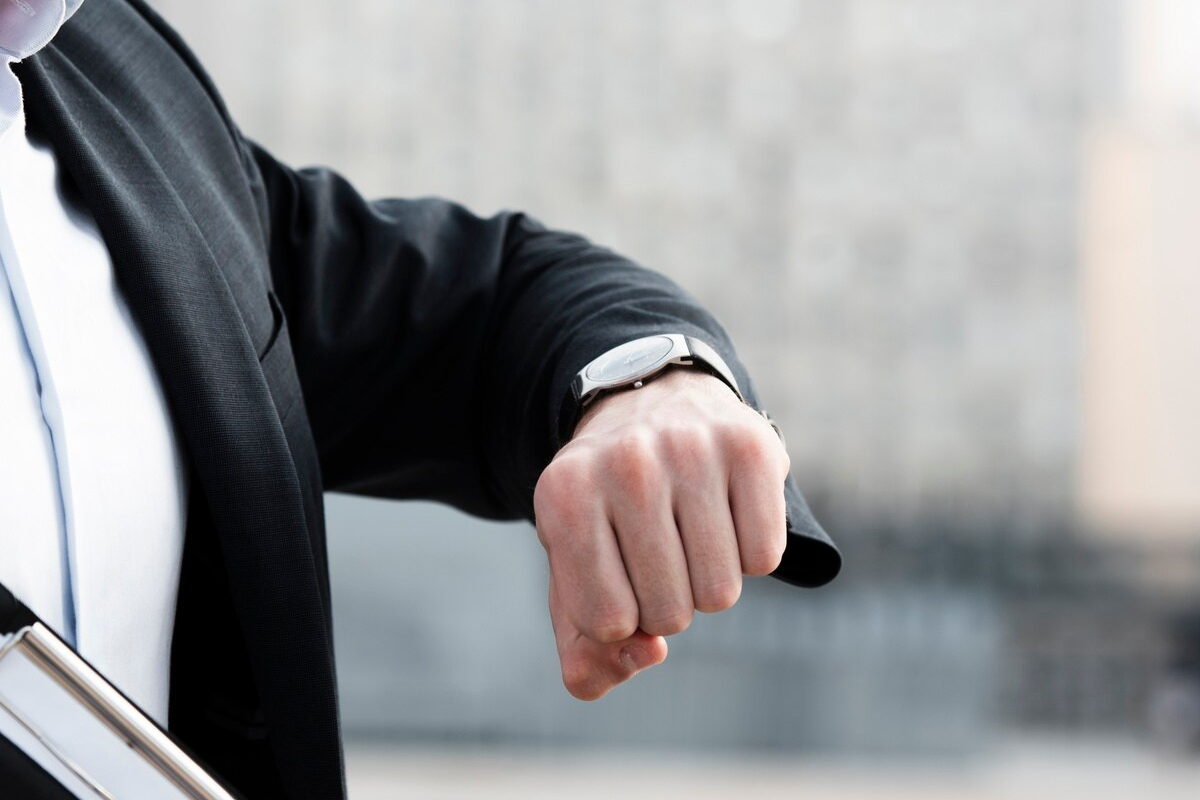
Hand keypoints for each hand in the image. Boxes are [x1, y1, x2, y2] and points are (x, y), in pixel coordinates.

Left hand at [533, 368, 789, 699]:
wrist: (654, 405)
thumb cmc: (610, 512)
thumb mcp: (574, 573)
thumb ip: (586, 651)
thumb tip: (646, 654)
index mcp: (565, 497)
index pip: (608, 623)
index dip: (621, 620)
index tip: (617, 575)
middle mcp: (625, 464)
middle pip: (670, 614)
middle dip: (668, 603)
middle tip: (658, 550)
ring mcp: (690, 448)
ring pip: (721, 593)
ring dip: (709, 581)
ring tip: (690, 532)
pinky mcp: (749, 446)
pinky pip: (764, 558)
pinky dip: (749, 554)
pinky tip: (725, 515)